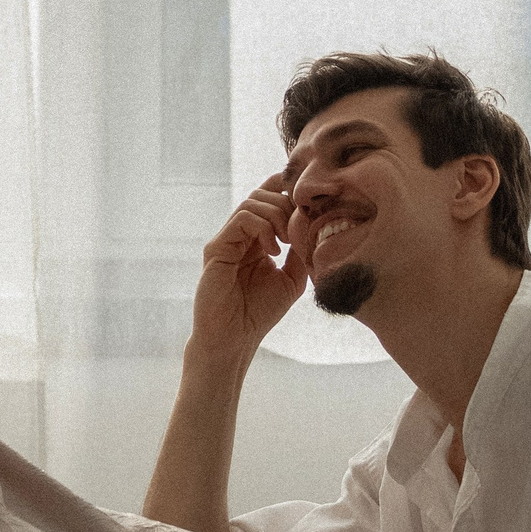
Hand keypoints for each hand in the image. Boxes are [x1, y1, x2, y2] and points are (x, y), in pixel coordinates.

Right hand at [188, 172, 307, 366]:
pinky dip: (263, 227)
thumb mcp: (292, 279)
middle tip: (300, 230)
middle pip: (262, 193)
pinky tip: (273, 251)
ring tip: (288, 242)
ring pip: (252, 201)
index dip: (288, 192)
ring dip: (278, 215)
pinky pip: (242, 219)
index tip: (310, 207)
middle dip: (287, 205)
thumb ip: (301, 252)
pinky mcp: (216, 248)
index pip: (268, 198)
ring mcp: (226, 239)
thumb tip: (314, 226)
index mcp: (255, 238)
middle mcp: (238, 234)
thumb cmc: (259, 313)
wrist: (234, 339)